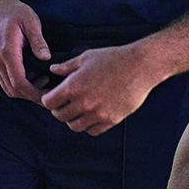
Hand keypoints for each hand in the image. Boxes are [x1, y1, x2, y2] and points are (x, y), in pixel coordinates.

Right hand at [0, 0, 51, 101]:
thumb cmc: (16, 12)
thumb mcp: (31, 21)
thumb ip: (38, 40)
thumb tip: (46, 58)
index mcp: (7, 52)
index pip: (19, 82)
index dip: (34, 93)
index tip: (49, 96)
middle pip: (13, 90)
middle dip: (31, 97)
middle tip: (50, 95)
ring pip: (8, 88)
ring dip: (25, 92)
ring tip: (44, 85)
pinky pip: (5, 81)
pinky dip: (19, 85)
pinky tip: (34, 78)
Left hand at [43, 43, 160, 135]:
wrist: (140, 66)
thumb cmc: (114, 58)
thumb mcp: (86, 57)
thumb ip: (67, 66)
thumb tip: (53, 69)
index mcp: (73, 86)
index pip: (48, 102)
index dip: (48, 99)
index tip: (52, 97)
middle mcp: (83, 103)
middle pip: (60, 116)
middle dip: (59, 110)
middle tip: (64, 103)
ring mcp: (97, 113)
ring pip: (74, 126)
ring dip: (73, 119)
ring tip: (78, 110)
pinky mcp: (111, 120)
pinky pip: (92, 131)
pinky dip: (89, 126)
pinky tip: (91, 116)